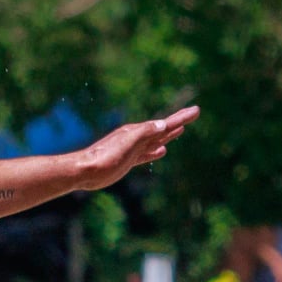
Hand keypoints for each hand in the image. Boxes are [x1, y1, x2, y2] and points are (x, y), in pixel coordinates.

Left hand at [75, 107, 200, 190]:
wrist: (85, 171)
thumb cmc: (105, 157)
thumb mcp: (128, 142)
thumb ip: (145, 133)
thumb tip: (163, 124)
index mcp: (138, 131)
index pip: (165, 123)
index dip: (181, 118)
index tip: (196, 111)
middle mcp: (136, 137)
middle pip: (162, 128)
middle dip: (178, 122)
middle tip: (193, 113)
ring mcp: (132, 149)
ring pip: (155, 139)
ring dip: (168, 134)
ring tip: (180, 129)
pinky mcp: (126, 161)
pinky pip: (146, 153)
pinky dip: (155, 150)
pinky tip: (162, 150)